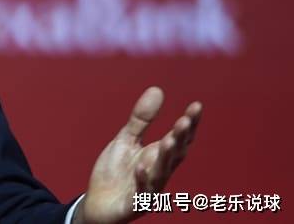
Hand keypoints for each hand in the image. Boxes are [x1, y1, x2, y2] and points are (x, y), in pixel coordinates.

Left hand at [74, 87, 201, 223]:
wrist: (97, 202)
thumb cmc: (116, 172)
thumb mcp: (126, 140)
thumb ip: (141, 119)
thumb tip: (157, 89)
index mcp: (159, 155)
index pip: (179, 138)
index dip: (189, 123)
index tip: (197, 105)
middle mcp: (159, 172)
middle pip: (174, 154)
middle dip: (181, 139)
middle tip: (185, 121)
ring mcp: (148, 189)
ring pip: (162, 173)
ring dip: (166, 158)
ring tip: (169, 140)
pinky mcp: (134, 203)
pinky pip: (141, 193)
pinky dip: (142, 181)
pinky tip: (141, 167)